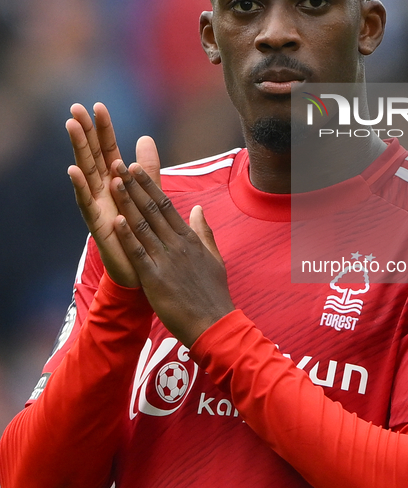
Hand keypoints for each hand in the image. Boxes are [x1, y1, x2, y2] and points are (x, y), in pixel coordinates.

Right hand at [66, 103, 160, 287]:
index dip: (103, 129)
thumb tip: (145, 137)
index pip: (108, 149)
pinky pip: (86, 203)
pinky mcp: (97, 224)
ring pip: (86, 173)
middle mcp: (103, 190)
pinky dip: (80, 186)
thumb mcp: (148, 194)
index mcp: (116, 182)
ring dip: (78, 149)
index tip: (97, 105)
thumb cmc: (142, 230)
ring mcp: (97, 206)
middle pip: (92, 155)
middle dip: (83, 132)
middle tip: (74, 107)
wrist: (142, 268)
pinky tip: (73, 170)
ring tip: (70, 127)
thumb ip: (147, 168)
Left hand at [110, 160, 233, 345]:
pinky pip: (139, 252)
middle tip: (118, 165)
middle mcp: (177, 244)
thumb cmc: (212, 292)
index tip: (136, 168)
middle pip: (152, 208)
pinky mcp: (155, 278)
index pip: (166, 205)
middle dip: (133, 186)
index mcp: (189, 238)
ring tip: (113, 182)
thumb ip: (204, 231)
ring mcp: (166, 259)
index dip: (148, 185)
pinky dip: (127, 235)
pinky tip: (116, 220)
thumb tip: (197, 209)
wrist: (213, 322)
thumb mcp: (213, 257)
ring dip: (127, 202)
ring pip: (143, 225)